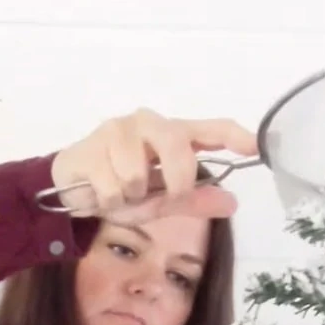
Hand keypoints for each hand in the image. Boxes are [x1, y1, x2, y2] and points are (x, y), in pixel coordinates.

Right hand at [50, 108, 257, 222]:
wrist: (70, 188)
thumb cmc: (120, 190)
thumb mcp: (160, 202)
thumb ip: (193, 200)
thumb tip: (232, 202)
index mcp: (172, 134)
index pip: (209, 129)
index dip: (233, 135)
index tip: (255, 147)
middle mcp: (147, 122)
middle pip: (176, 145)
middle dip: (175, 180)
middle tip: (160, 195)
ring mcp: (118, 129)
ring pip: (138, 173)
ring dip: (130, 195)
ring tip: (120, 191)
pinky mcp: (92, 145)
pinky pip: (112, 186)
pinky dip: (108, 200)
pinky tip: (100, 191)